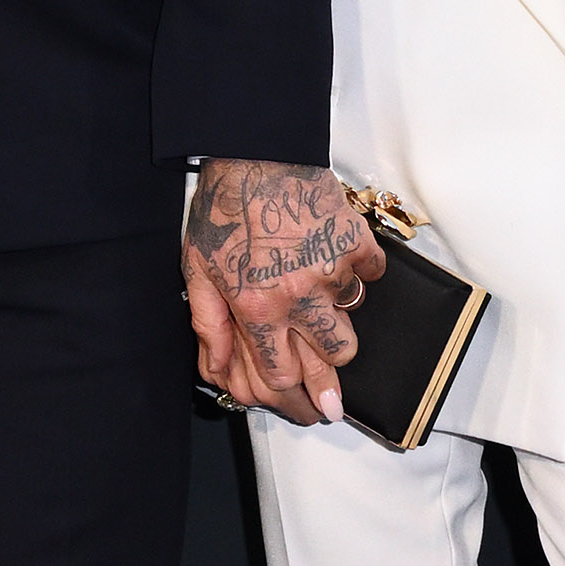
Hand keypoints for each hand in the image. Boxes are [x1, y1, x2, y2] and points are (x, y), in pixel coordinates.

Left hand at [182, 161, 380, 426]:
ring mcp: (331, 271)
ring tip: (322, 321)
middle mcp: (296, 296)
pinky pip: (368, 276)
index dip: (293, 403)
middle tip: (332, 400)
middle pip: (328, 361)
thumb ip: (208, 325)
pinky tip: (339, 269)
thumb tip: (216, 372)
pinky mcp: (355, 244)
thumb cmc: (222, 209)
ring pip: (350, 325)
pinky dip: (358, 277)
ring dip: (338, 328)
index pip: (279, 376)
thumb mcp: (196, 270)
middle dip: (330, 385)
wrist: (256, 153)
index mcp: (254, 307)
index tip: (307, 412)